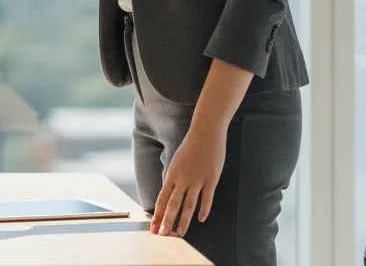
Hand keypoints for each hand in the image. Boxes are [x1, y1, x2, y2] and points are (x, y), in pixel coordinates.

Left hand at [151, 119, 226, 237]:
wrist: (206, 130)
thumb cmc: (191, 144)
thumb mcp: (177, 160)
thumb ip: (175, 176)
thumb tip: (170, 192)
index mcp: (172, 172)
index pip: (162, 198)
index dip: (158, 213)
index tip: (154, 226)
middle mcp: (183, 178)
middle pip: (173, 204)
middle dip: (167, 221)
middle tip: (163, 235)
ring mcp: (197, 179)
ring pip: (189, 205)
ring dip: (183, 222)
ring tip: (180, 233)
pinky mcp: (211, 179)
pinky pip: (207, 199)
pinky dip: (203, 210)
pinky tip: (200, 219)